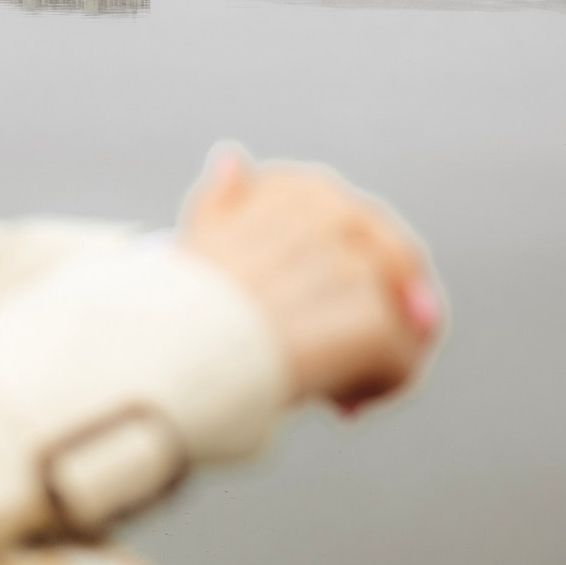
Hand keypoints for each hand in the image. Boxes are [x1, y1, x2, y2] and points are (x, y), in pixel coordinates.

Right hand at [178, 147, 439, 412]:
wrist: (161, 355)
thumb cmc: (172, 309)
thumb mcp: (199, 239)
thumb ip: (227, 202)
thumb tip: (232, 159)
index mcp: (295, 189)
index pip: (359, 230)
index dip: (343, 280)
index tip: (311, 319)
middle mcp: (334, 212)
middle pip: (396, 268)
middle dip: (377, 318)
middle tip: (344, 368)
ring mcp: (354, 263)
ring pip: (402, 318)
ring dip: (377, 359)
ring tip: (335, 394)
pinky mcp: (370, 319)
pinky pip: (403, 358)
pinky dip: (383, 386)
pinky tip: (343, 405)